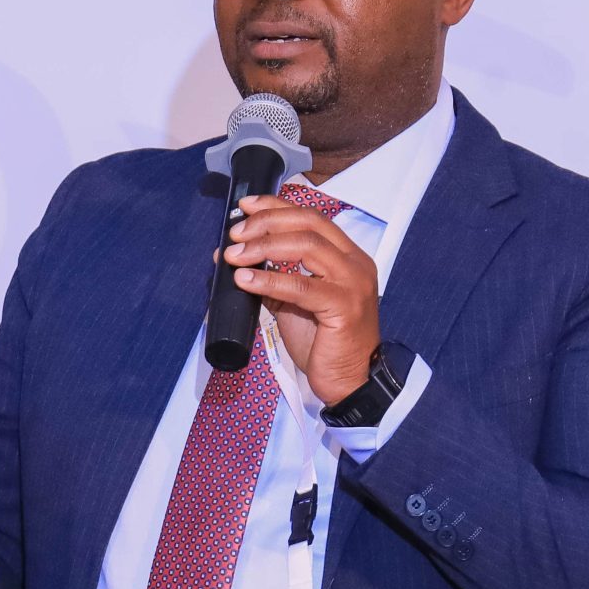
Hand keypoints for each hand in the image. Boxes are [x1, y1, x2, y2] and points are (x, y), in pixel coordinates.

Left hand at [223, 193, 379, 403]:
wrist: (348, 381)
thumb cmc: (322, 342)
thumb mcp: (294, 302)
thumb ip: (272, 277)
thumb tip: (233, 256)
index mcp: (347, 255)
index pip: (312, 217)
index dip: (276, 206)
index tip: (245, 207)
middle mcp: (355, 262)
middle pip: (309, 224)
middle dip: (267, 222)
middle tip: (235, 234)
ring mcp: (353, 283)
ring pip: (306, 247)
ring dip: (264, 246)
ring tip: (235, 256)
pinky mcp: (344, 306)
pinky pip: (301, 286)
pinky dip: (269, 280)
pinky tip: (245, 280)